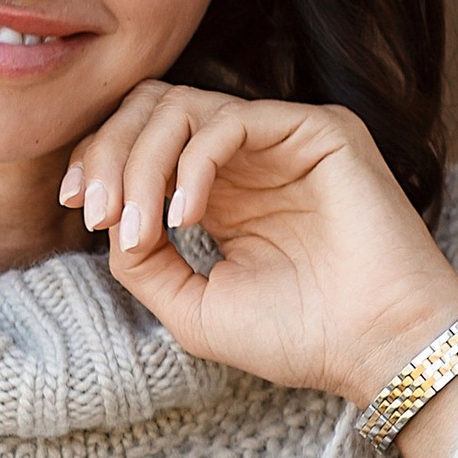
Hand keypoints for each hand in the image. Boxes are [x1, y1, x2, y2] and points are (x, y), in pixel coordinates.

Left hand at [61, 85, 457, 457]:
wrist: (378, 350)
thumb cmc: (300, 338)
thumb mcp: (193, 307)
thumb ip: (142, 262)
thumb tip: (107, 221)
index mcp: (220, 191)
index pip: (143, 139)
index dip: (101, 160)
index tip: (79, 208)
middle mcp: (249, 157)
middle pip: (153, 107)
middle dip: (111, 153)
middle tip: (100, 213)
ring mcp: (283, 139)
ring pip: (183, 107)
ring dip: (144, 163)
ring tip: (141, 228)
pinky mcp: (319, 129)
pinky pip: (231, 120)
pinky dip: (192, 164)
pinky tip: (185, 217)